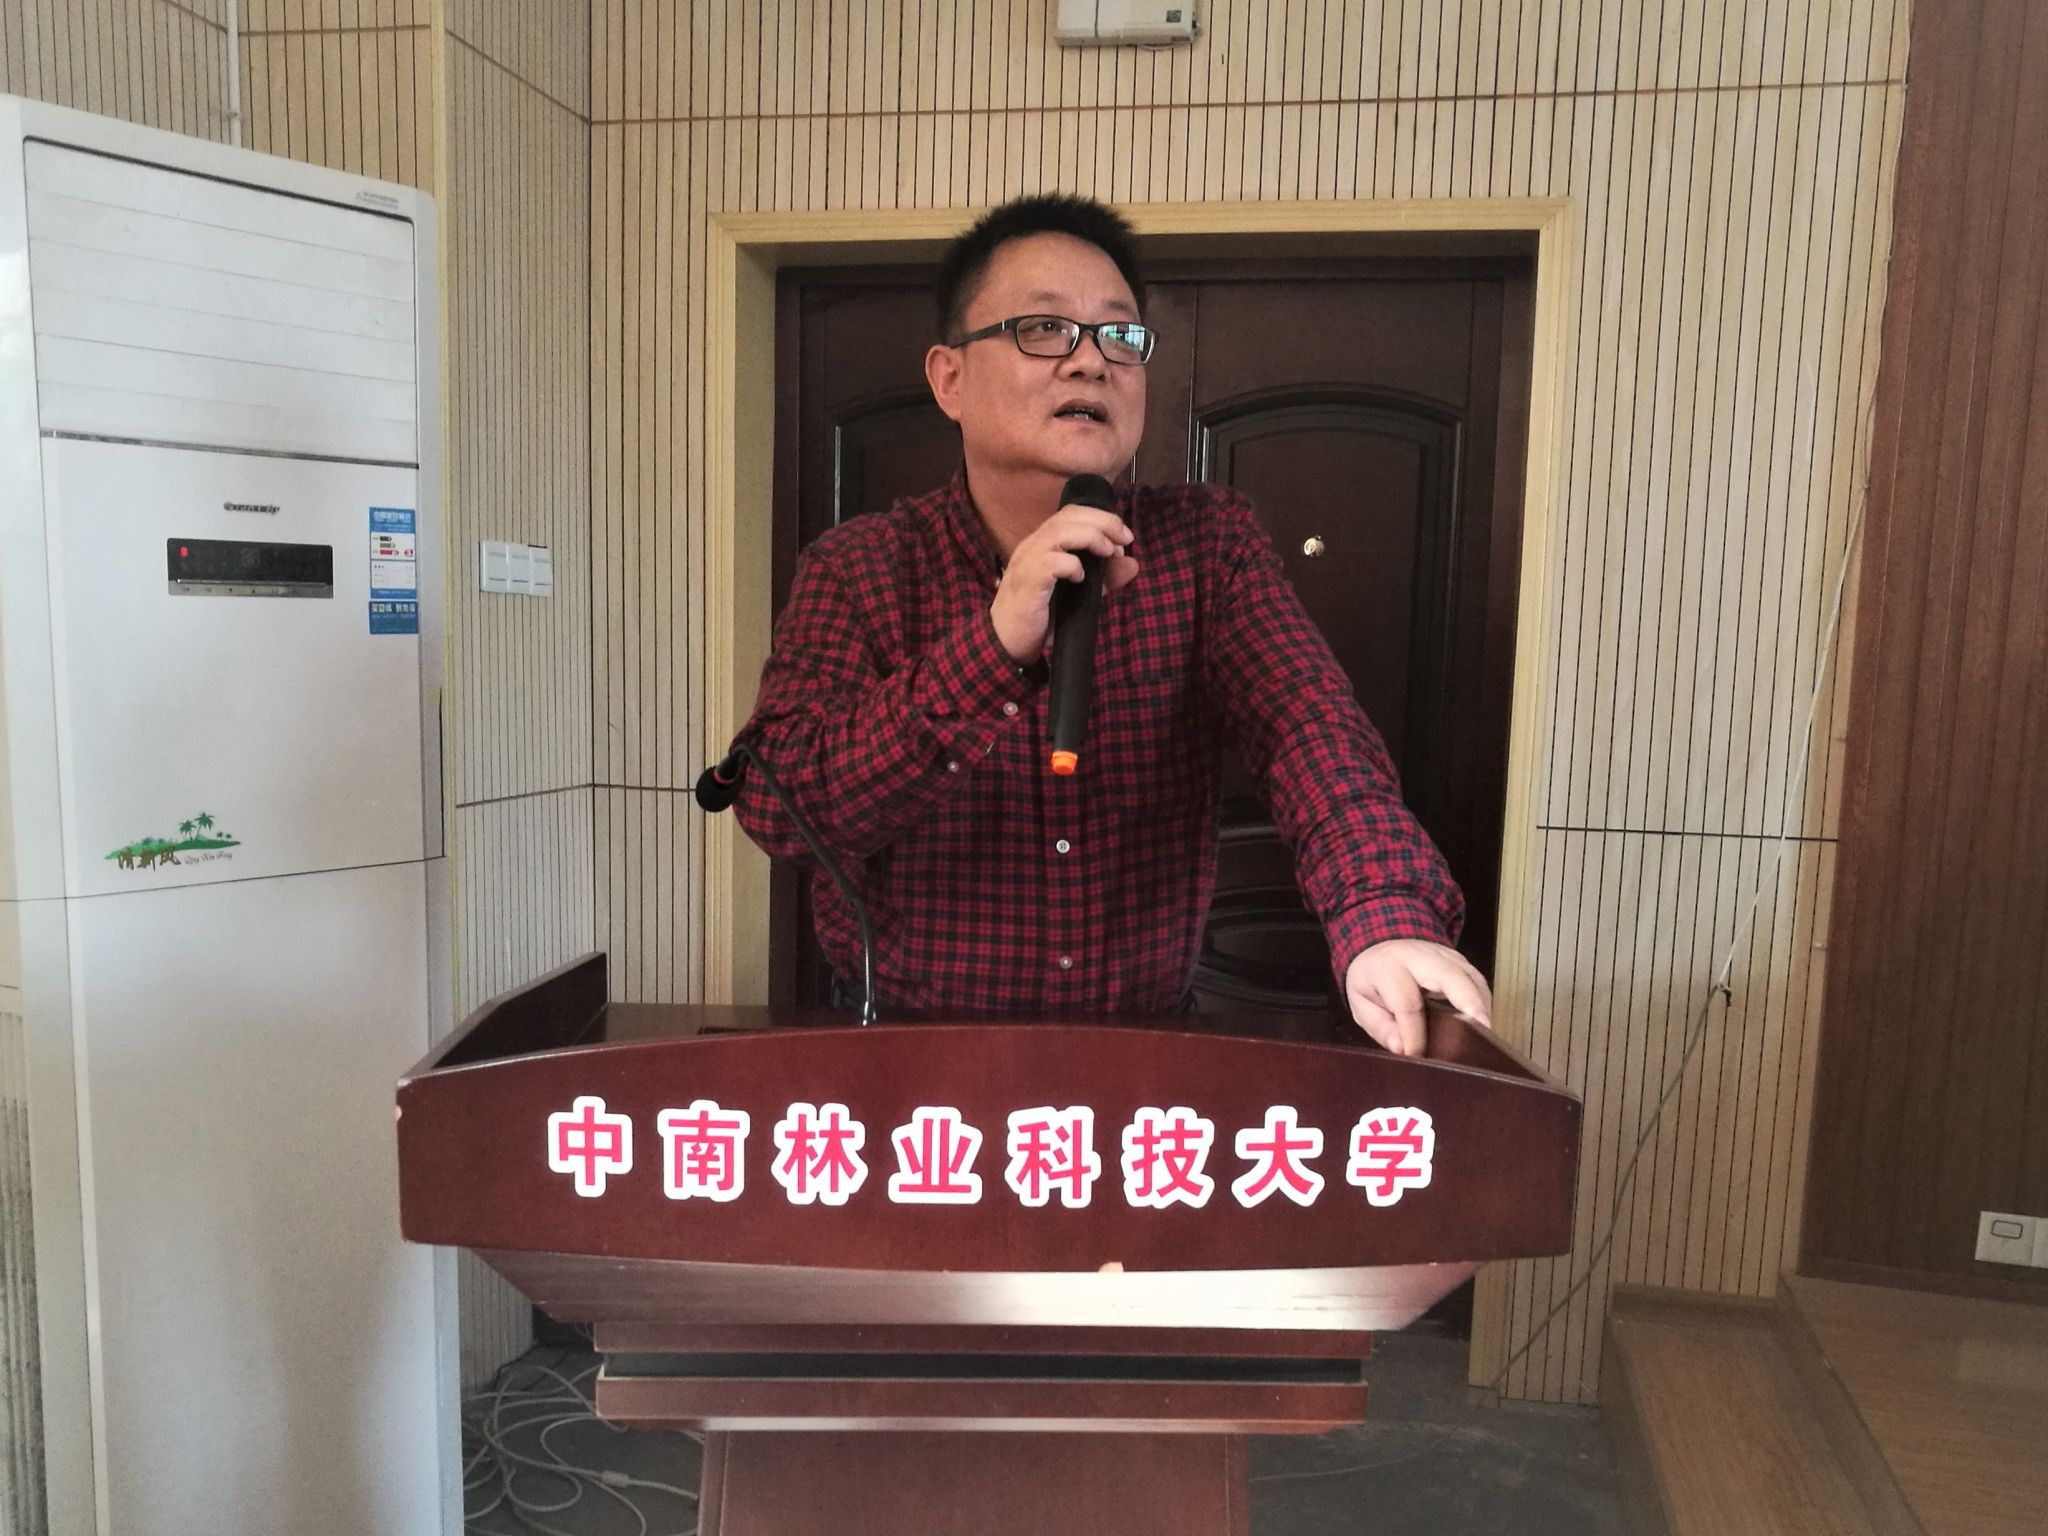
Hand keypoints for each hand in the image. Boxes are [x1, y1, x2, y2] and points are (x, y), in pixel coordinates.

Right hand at [990, 501, 1139, 663]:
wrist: (1006, 644)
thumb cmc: (1040, 617)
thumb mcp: (1080, 595)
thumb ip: (1104, 579)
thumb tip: (1132, 564)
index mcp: (1043, 544)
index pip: (1071, 514)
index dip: (1101, 518)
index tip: (1124, 537)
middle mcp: (1033, 546)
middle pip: (1068, 516)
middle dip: (1103, 521)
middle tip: (1124, 539)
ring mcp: (1028, 562)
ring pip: (1059, 532)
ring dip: (1091, 537)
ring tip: (1108, 553)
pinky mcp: (1028, 582)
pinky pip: (1050, 562)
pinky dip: (1071, 565)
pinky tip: (1081, 579)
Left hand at [1344, 939, 1492, 1056]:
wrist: (1382, 946)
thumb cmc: (1373, 979)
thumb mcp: (1361, 1003)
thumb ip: (1380, 1027)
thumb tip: (1402, 1049)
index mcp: (1390, 967)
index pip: (1408, 1004)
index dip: (1415, 1034)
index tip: (1417, 1055)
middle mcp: (1422, 957)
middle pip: (1452, 979)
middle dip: (1469, 1008)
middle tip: (1480, 1037)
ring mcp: (1446, 956)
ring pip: (1473, 979)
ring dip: (1482, 1009)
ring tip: (1484, 1038)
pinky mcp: (1461, 961)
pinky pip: (1478, 982)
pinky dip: (1483, 1004)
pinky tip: (1480, 1026)